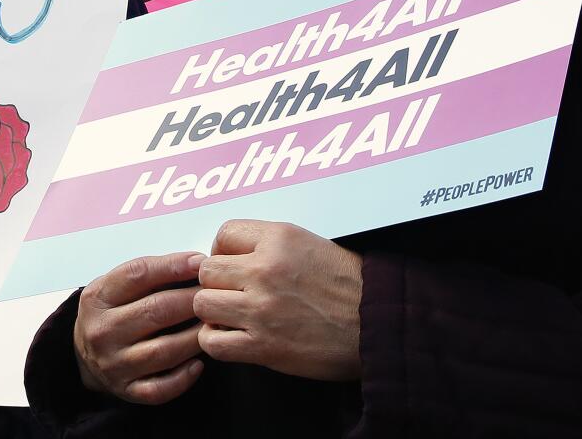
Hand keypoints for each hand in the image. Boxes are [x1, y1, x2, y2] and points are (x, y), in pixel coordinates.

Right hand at [73, 251, 205, 404]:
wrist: (82, 354)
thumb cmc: (111, 313)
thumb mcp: (116, 286)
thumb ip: (150, 275)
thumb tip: (196, 264)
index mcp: (98, 298)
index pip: (137, 274)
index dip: (172, 266)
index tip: (200, 263)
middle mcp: (102, 331)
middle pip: (155, 311)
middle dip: (192, 300)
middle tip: (215, 294)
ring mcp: (114, 364)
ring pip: (163, 350)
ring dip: (195, 337)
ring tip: (214, 325)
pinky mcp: (126, 390)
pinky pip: (160, 388)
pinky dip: (182, 377)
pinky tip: (198, 363)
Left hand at [194, 219, 361, 379]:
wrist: (378, 326)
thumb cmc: (350, 286)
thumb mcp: (311, 245)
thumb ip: (271, 245)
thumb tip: (235, 253)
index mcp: (278, 239)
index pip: (224, 234)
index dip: (222, 251)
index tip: (231, 265)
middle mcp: (265, 270)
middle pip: (207, 271)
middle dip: (216, 283)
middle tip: (231, 293)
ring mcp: (261, 308)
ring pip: (203, 304)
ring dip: (213, 312)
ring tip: (231, 317)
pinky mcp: (263, 346)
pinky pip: (214, 342)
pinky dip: (217, 342)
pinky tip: (233, 338)